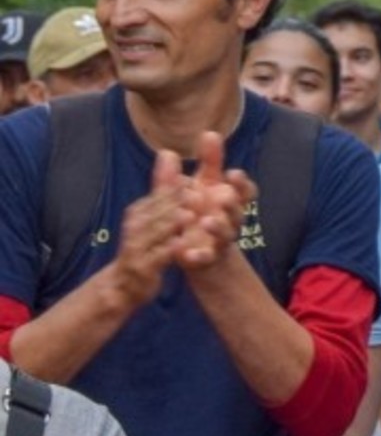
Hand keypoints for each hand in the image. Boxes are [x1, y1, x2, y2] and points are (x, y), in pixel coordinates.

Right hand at [108, 154, 188, 307]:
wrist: (125, 284)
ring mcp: (137, 246)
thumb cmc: (145, 243)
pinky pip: (158, 256)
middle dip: (178, 203)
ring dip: (173, 224)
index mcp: (141, 210)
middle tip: (200, 196)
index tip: (197, 181)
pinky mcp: (142, 266)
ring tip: (192, 217)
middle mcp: (136, 225)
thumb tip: (168, 151)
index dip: (179, 188)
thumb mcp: (152, 213)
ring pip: (158, 232)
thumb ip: (163, 185)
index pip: (160, 194)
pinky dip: (171, 249)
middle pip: (160, 210)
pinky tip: (184, 245)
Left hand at [176, 132, 255, 270]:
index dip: (242, 184)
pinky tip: (187, 252)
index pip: (245, 190)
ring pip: (226, 234)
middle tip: (224, 197)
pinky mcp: (205, 258)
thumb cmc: (202, 211)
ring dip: (218, 227)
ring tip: (207, 220)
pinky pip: (205, 258)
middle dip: (233, 204)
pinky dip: (198, 256)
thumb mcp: (203, 184)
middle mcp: (229, 219)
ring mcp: (218, 240)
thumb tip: (209, 132)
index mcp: (229, 199)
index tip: (233, 174)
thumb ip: (207, 162)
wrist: (197, 251)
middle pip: (238, 211)